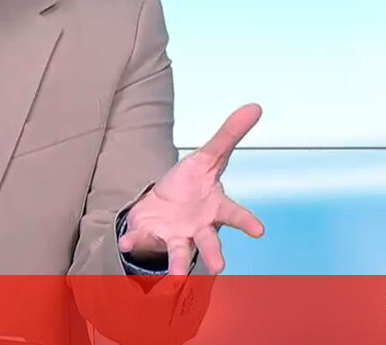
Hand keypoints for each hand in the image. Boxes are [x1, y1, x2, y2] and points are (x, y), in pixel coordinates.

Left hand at [118, 103, 264, 275]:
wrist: (167, 204)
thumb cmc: (194, 183)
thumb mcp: (209, 155)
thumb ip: (230, 134)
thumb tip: (256, 105)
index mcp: (215, 207)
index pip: (234, 214)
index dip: (247, 221)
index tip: (259, 230)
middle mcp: (199, 227)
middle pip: (209, 241)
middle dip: (214, 254)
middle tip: (219, 267)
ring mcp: (176, 235)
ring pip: (179, 253)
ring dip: (177, 265)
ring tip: (175, 280)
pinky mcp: (153, 236)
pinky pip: (142, 239)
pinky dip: (134, 242)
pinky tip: (125, 243)